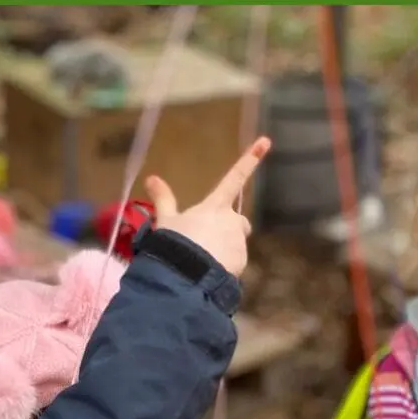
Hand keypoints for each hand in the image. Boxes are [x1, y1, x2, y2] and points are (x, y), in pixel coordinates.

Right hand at [144, 137, 270, 275]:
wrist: (187, 276)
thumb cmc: (176, 243)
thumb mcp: (165, 221)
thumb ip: (163, 200)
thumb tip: (151, 178)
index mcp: (215, 206)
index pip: (234, 178)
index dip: (249, 160)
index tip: (266, 141)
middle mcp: (232, 220)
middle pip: (238, 221)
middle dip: (229, 228)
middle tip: (207, 241)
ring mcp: (239, 242)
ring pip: (236, 243)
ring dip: (225, 249)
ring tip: (203, 261)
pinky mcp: (242, 262)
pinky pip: (236, 263)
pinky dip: (226, 266)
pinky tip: (210, 272)